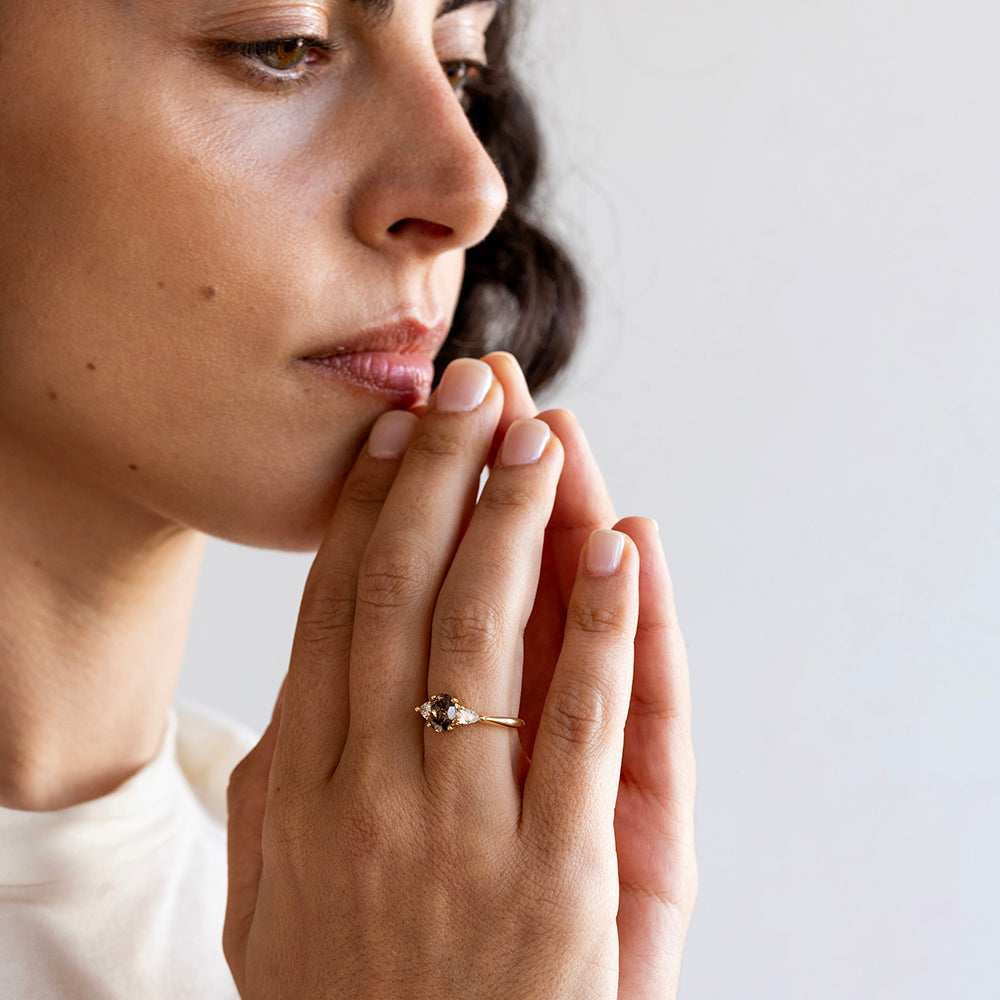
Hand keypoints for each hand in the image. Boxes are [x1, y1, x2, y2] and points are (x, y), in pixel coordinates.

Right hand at [225, 356, 695, 998]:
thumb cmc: (352, 998)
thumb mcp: (275, 895)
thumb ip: (277, 787)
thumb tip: (294, 682)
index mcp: (306, 786)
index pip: (338, 610)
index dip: (368, 508)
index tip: (395, 431)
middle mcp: (372, 790)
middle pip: (409, 596)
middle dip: (443, 477)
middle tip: (472, 387)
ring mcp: (464, 831)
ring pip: (490, 636)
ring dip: (520, 522)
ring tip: (542, 435)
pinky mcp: (558, 877)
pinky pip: (584, 724)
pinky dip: (604, 627)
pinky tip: (618, 548)